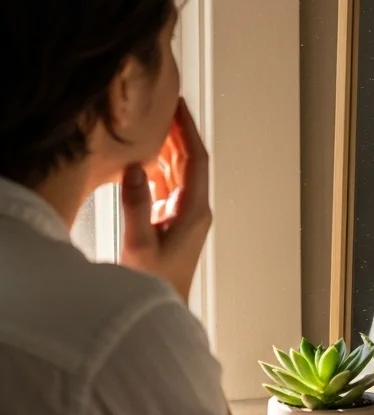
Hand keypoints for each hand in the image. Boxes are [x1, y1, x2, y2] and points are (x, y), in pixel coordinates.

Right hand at [120, 98, 211, 300]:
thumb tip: (136, 168)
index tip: (177, 106)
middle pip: (189, 161)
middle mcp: (194, 209)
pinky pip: (168, 186)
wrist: (161, 309)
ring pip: (178, 172)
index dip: (188, 130)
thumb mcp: (140, 244)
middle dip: (177, 132)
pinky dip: (157, 169)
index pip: (196, 159)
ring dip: (167, 149)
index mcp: (195, 211)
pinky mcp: (173, 222)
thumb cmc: (155, 284)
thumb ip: (137, 205)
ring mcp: (185, 215)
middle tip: (160, 106)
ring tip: (149, 124)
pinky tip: (143, 158)